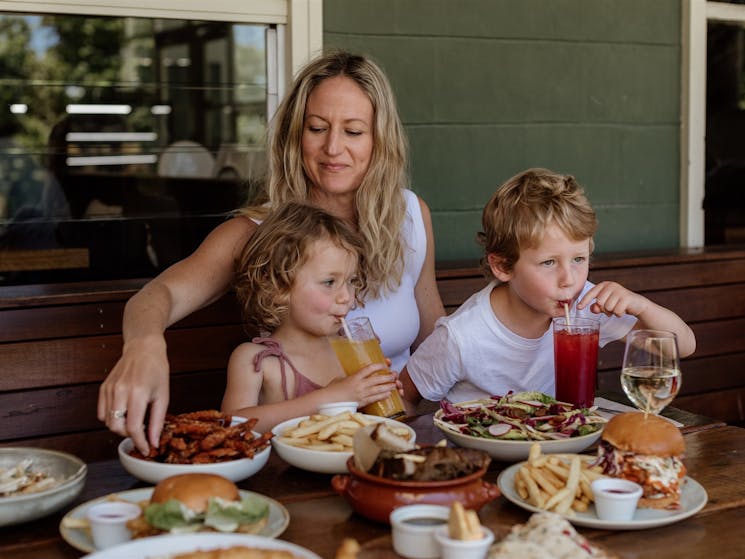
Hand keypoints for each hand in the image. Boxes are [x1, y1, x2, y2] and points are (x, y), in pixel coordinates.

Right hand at [96, 335, 169, 454]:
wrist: (143, 348)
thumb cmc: (156, 369)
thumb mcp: (163, 395)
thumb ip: (157, 421)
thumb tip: (154, 441)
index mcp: (138, 393)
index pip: (134, 427)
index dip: (140, 442)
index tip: (146, 449)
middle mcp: (120, 391)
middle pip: (116, 427)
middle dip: (128, 435)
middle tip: (140, 431)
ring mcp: (109, 389)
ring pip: (107, 422)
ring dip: (120, 427)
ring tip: (133, 419)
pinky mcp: (103, 388)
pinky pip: (101, 413)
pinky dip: (111, 418)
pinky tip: (123, 412)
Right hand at [327, 363, 397, 406]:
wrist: (327, 402)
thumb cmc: (331, 390)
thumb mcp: (340, 379)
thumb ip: (349, 377)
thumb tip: (353, 376)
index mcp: (354, 377)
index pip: (369, 369)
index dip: (378, 366)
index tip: (384, 364)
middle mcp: (359, 385)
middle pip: (377, 380)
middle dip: (387, 377)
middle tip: (394, 375)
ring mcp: (361, 395)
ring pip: (378, 389)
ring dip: (388, 387)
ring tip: (394, 384)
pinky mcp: (361, 403)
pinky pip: (375, 399)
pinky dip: (382, 396)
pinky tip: (388, 394)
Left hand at [577, 281, 648, 317]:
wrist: (637, 304)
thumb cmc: (619, 303)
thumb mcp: (606, 304)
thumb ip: (597, 307)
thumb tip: (592, 308)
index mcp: (604, 285)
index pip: (591, 293)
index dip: (584, 301)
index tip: (578, 308)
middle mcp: (611, 286)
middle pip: (599, 303)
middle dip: (604, 309)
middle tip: (611, 308)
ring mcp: (619, 291)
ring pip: (608, 308)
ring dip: (612, 312)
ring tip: (618, 308)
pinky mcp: (627, 297)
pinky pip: (616, 311)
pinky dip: (619, 314)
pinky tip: (623, 310)